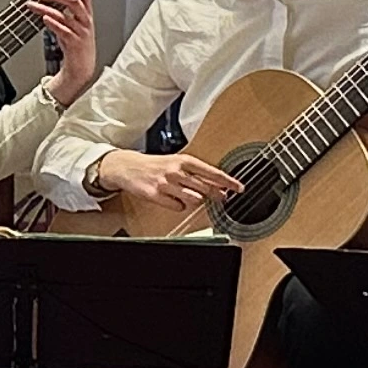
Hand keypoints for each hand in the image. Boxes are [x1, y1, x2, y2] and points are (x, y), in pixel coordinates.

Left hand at [27, 0, 97, 103]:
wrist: (82, 67)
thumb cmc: (76, 43)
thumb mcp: (73, 23)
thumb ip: (65, 10)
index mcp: (87, 13)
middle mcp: (86, 21)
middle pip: (75, 0)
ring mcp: (81, 32)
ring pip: (65, 14)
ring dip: (47, 7)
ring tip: (34, 4)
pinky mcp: (74, 43)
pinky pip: (64, 30)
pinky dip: (53, 23)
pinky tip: (44, 18)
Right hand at [91, 146, 238, 222]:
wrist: (128, 167)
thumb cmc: (155, 165)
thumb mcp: (177, 163)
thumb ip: (196, 174)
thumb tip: (218, 185)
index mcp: (184, 160)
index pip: (212, 172)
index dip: (228, 181)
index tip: (239, 188)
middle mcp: (176, 171)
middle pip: (206, 188)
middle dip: (216, 194)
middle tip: (222, 198)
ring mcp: (166, 184)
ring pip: (193, 199)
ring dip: (195, 200)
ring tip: (187, 194)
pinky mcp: (156, 195)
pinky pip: (177, 207)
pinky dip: (179, 206)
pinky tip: (173, 199)